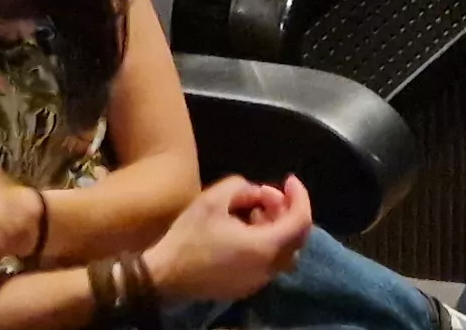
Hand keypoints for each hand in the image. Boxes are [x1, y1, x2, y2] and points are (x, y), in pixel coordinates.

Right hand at [143, 176, 312, 302]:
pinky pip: (269, 261)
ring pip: (284, 250)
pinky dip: (267, 241)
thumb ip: (241, 187)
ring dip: (277, 225)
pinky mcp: (247, 286)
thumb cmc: (189, 236)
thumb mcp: (212, 199)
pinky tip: (244, 229)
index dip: (300, 195)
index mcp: (265, 247)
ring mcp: (259, 281)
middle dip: (286, 209)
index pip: (301, 220)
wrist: (165, 275)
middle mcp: (269, 268)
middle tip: (265, 192)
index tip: (288, 179)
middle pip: (296, 236)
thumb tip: (255, 192)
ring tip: (253, 209)